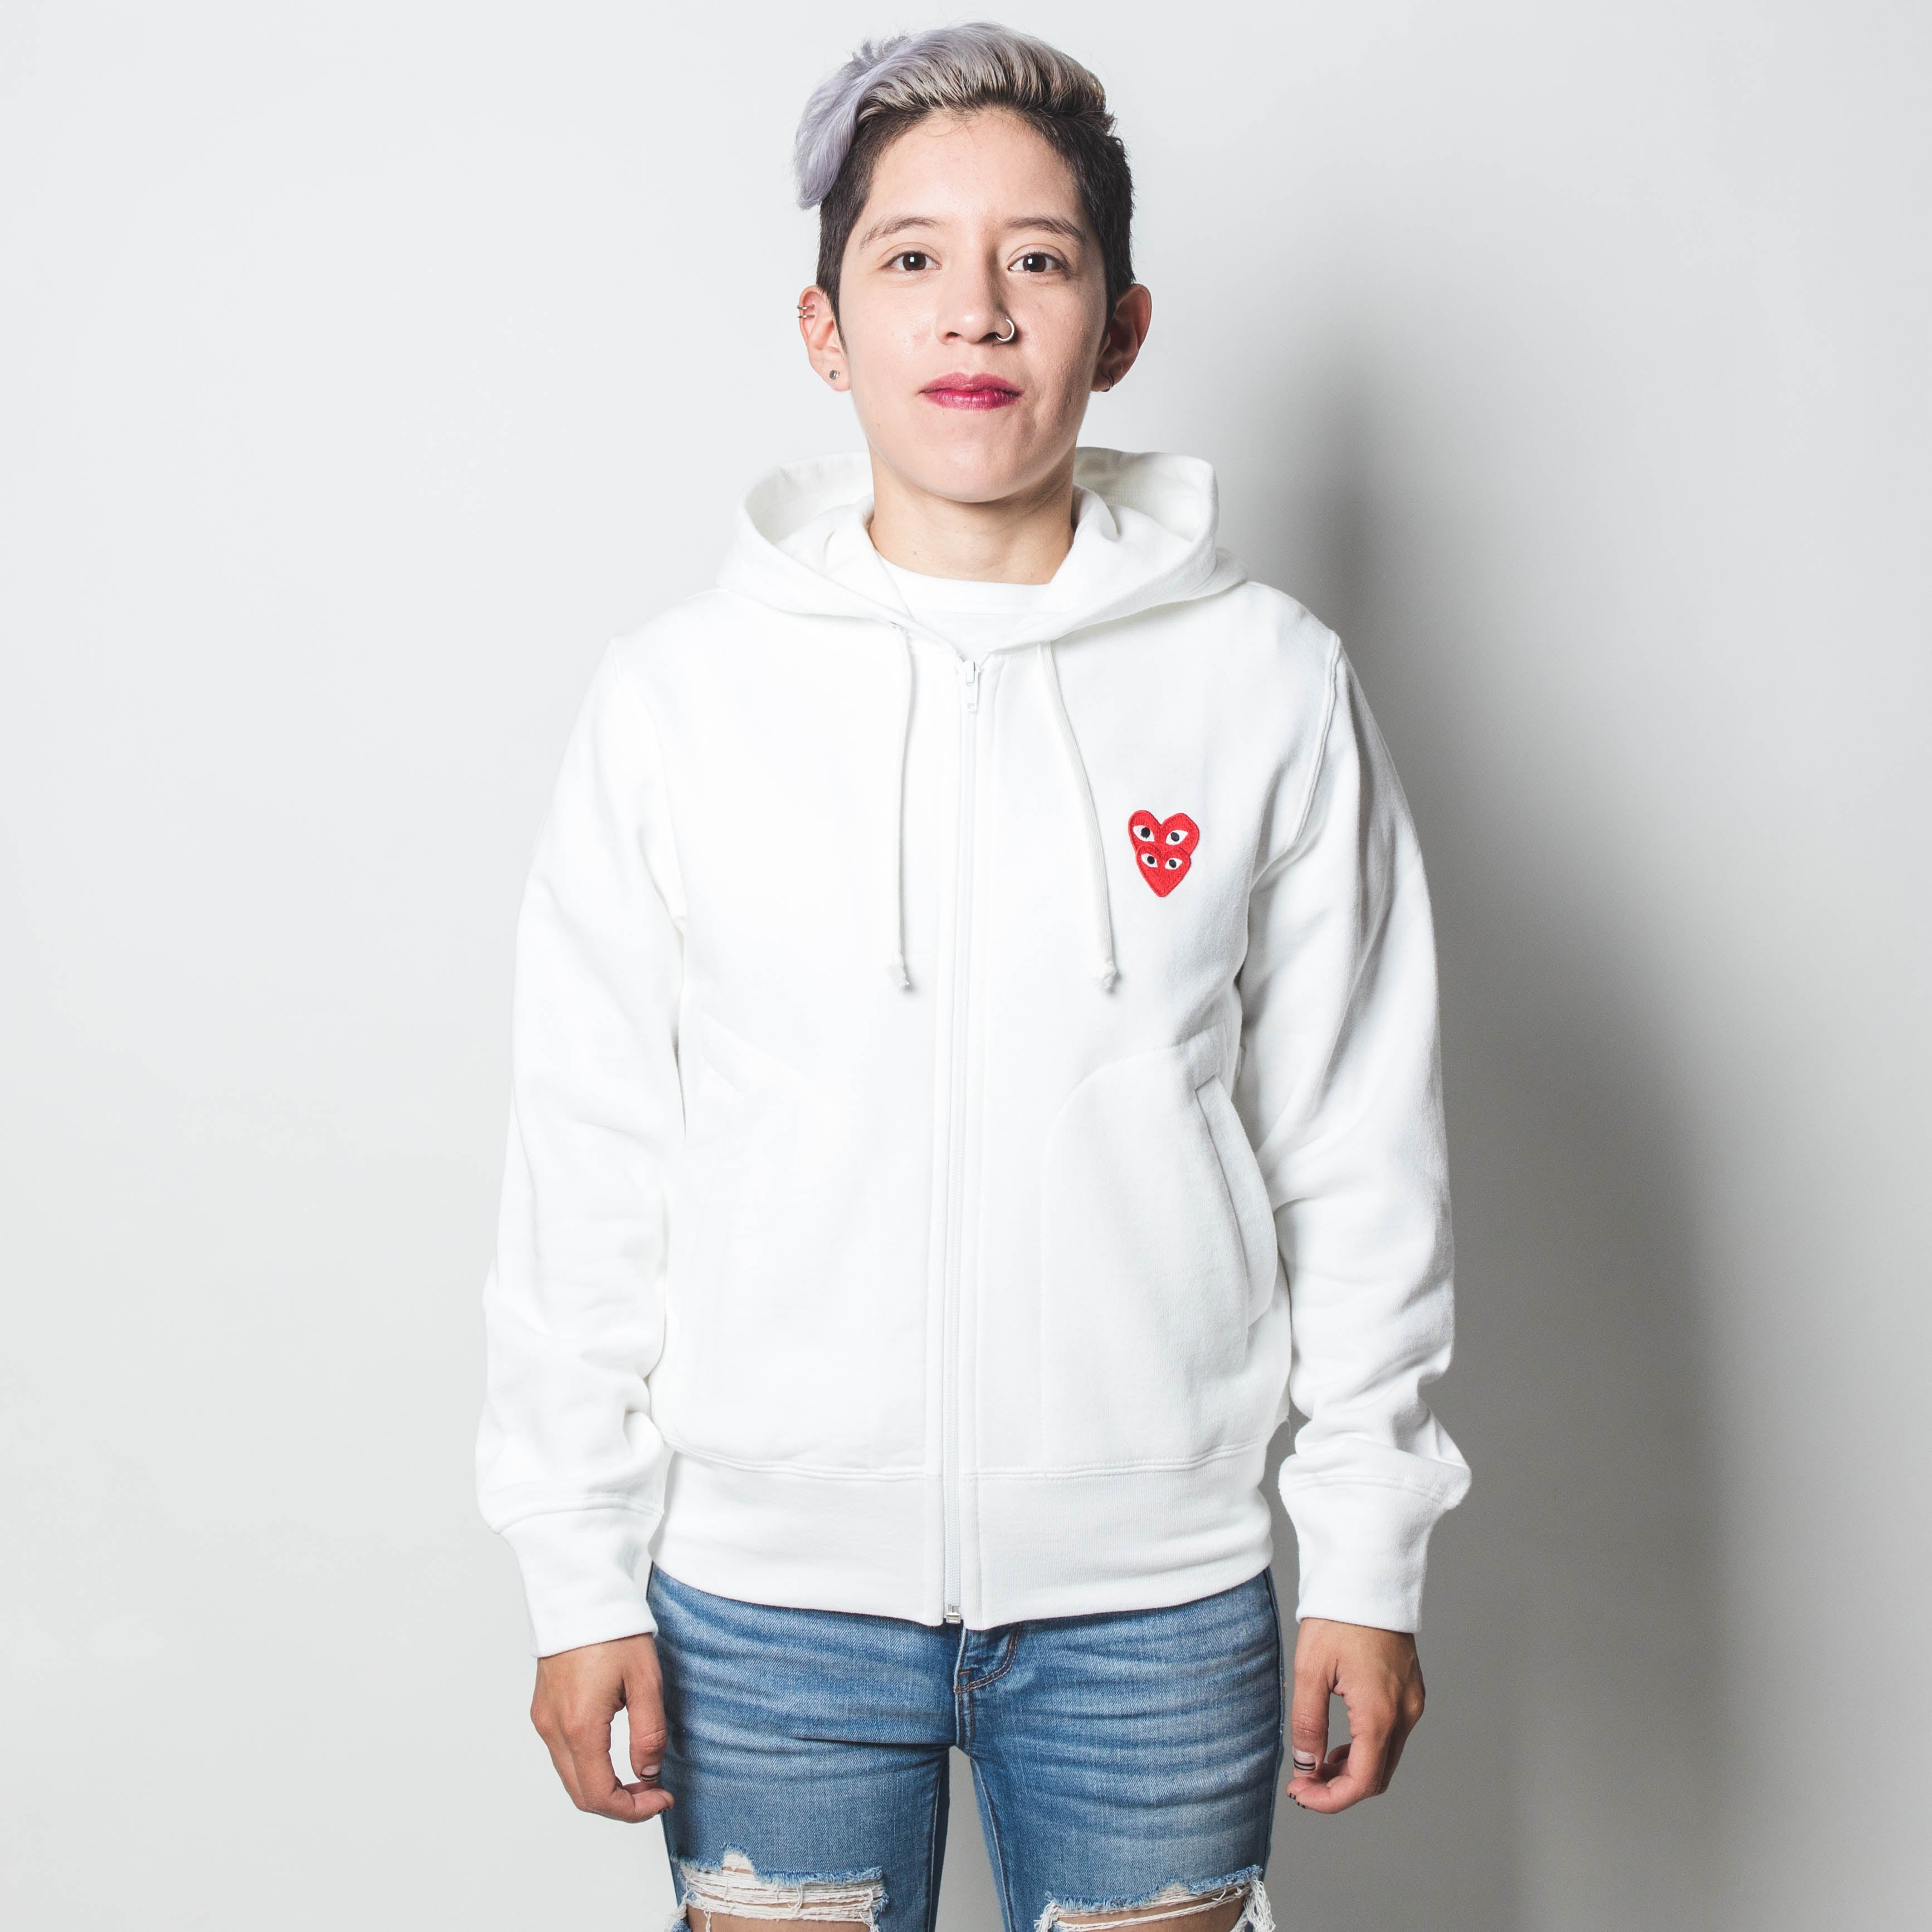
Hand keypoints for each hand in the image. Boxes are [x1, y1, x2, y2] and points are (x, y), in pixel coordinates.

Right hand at [530, 1632, 672, 1821]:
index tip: (661, 1799)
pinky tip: (614, 1755)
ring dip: (604, 1788)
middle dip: (620, 1805)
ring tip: (640, 1776)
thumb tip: (649, 1773)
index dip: (633, 1810)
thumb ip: (649, 1732)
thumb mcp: (645, 1680)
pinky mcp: (543, 1709)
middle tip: (654, 1793)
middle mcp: (554, 1729)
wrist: (578, 1593)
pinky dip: (588, 1768)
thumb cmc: (613, 1629)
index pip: (600, 1796)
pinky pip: (563, 1755)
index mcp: (580, 1726)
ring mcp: (544, 1720)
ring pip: (570, 1777)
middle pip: (581, 1795)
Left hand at [1286, 1616, 1424, 1813]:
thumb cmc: (1336, 1618)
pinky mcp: (1411, 1693)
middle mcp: (1404, 1713)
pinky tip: (1340, 1744)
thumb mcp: (1310, 1671)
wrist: (1367, 1578)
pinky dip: (1366, 1750)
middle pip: (1377, 1777)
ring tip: (1315, 1763)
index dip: (1330, 1799)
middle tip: (1302, 1782)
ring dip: (1353, 1771)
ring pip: (1386, 1759)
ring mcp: (1412, 1703)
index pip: (1362, 1782)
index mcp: (1380, 1712)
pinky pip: (1392, 1737)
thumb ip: (1308, 1723)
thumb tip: (1306, 1766)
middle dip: (1339, 1789)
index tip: (1299, 1794)